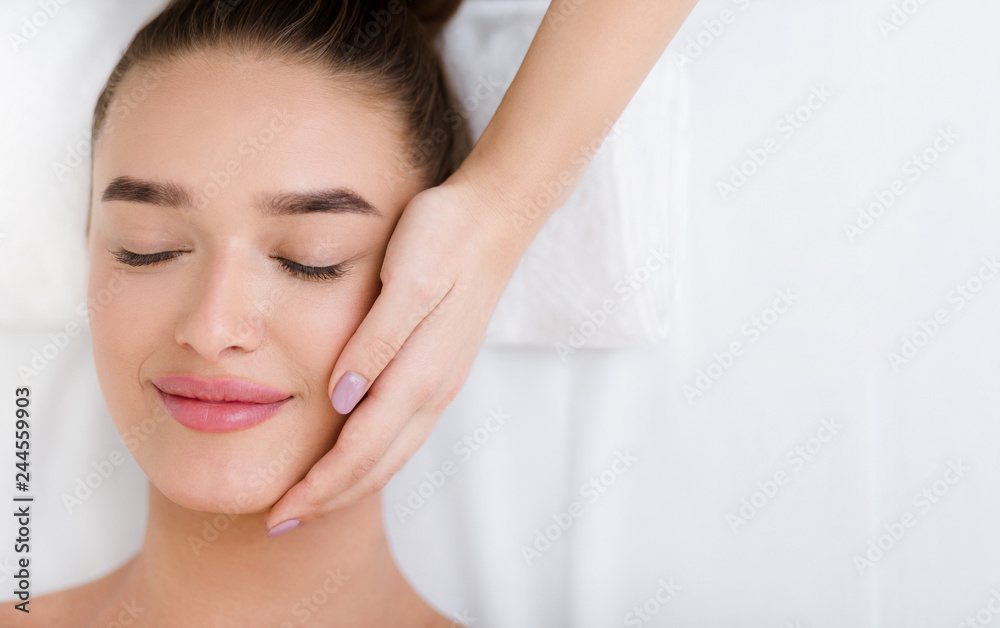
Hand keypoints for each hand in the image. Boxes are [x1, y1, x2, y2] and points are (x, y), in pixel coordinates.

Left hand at [265, 172, 526, 531]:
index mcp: (420, 371)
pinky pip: (405, 432)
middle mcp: (434, 388)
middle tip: (279, 522)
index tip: (278, 512)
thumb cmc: (444, 238)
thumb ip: (376, 341)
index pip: (361, 449)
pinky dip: (374, 458)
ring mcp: (442, 382)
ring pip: (394, 454)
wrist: (496, 218)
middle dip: (329, 499)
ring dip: (351, 485)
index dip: (319, 486)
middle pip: (378, 465)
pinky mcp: (443, 369)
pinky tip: (355, 456)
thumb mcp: (406, 278)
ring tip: (311, 501)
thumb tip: (343, 399)